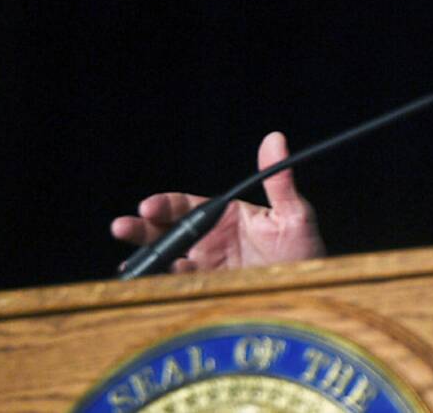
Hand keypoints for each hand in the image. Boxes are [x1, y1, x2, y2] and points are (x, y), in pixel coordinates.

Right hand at [110, 132, 325, 272]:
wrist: (310, 292)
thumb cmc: (304, 251)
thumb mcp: (294, 214)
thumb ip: (280, 180)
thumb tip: (275, 139)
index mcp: (226, 216)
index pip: (187, 206)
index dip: (165, 205)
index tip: (149, 207)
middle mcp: (211, 240)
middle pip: (168, 231)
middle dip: (143, 230)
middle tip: (122, 227)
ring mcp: (207, 267)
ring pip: (168, 259)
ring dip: (148, 259)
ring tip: (132, 263)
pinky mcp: (208, 292)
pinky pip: (181, 287)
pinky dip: (166, 284)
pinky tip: (161, 281)